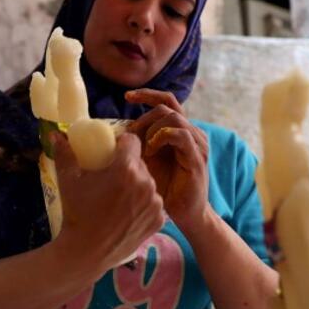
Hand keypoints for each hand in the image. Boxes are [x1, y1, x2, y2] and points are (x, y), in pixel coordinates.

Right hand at [52, 131, 165, 272]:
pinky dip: (143, 205)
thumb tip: (56, 134)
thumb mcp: (68, 181)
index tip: (113, 152)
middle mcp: (146, 183)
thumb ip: (65, 154)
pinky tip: (129, 213)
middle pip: (140, 163)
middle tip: (112, 178)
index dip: (122, 143)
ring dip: (137, 186)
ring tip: (120, 198)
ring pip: (148, 183)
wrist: (86, 252)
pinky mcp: (159, 220)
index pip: (132, 141)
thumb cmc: (77, 213)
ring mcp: (156, 203)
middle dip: (128, 166)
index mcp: (126, 169)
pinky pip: (153, 203)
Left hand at [126, 89, 210, 235]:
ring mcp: (197, 144)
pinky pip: (180, 135)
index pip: (167, 101)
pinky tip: (151, 150)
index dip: (147, 95)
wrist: (185, 213)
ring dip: (152, 127)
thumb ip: (136, 145)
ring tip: (142, 146)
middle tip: (130, 134)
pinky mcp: (197, 157)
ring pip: (174, 117)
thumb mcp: (145, 161)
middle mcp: (192, 133)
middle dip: (144, 116)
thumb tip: (111, 135)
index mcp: (180, 131)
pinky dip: (162, 137)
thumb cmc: (164, 188)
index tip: (126, 97)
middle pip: (167, 106)